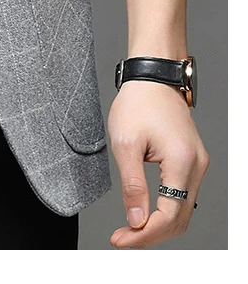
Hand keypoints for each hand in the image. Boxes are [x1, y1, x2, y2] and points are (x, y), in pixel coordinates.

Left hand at [108, 80, 208, 247]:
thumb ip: (132, 185)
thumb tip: (136, 220)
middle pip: (179, 218)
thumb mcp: (125, 143)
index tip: (120, 240)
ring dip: (158, 225)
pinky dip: (165, 210)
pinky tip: (145, 213)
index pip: (168, 215)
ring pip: (183, 210)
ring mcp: (197, 163)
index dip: (144, 234)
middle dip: (150, 234)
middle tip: (122, 239)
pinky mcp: (191, 161)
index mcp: (182, 161)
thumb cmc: (138, 102)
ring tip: (130, 230)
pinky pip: (182, 196)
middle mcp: (196, 165)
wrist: (153, 77)